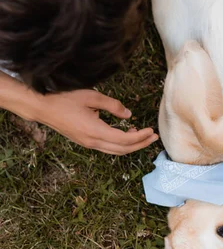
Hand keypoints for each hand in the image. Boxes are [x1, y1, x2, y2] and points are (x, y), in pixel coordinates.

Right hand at [34, 89, 157, 154]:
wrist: (43, 107)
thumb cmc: (65, 99)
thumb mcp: (92, 97)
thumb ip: (112, 105)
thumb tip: (128, 114)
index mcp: (95, 131)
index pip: (124, 140)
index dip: (140, 137)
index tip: (151, 130)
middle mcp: (92, 142)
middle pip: (122, 149)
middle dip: (140, 144)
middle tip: (153, 136)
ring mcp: (87, 143)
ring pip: (115, 151)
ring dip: (131, 145)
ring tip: (143, 135)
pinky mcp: (84, 141)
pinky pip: (107, 147)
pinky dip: (120, 143)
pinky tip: (126, 133)